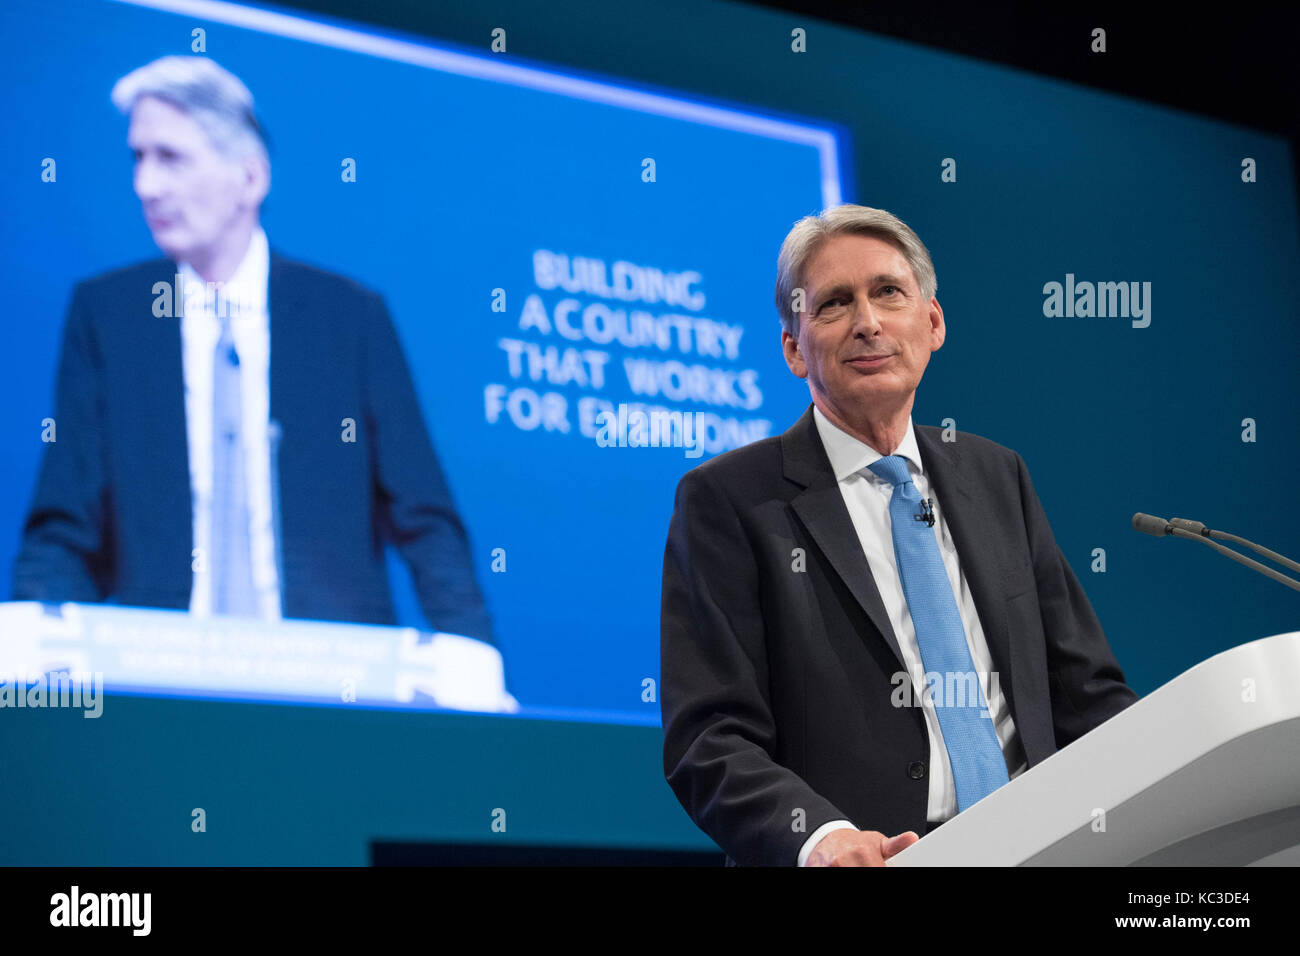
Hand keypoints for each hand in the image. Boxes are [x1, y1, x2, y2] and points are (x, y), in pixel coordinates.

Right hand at [804, 829, 918, 866]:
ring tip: (859, 867)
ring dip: (856, 874)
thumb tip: (912, 838)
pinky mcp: (818, 870)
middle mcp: (845, 860)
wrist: (826, 839)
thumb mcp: (876, 841)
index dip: (884, 869)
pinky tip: (848, 868)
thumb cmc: (854, 843)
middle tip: (870, 866)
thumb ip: (896, 844)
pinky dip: (841, 873)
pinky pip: (831, 876)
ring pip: (851, 876)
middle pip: (866, 873)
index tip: (884, 867)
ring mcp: (831, 867)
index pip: (880, 870)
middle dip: (871, 872)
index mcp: (863, 852)